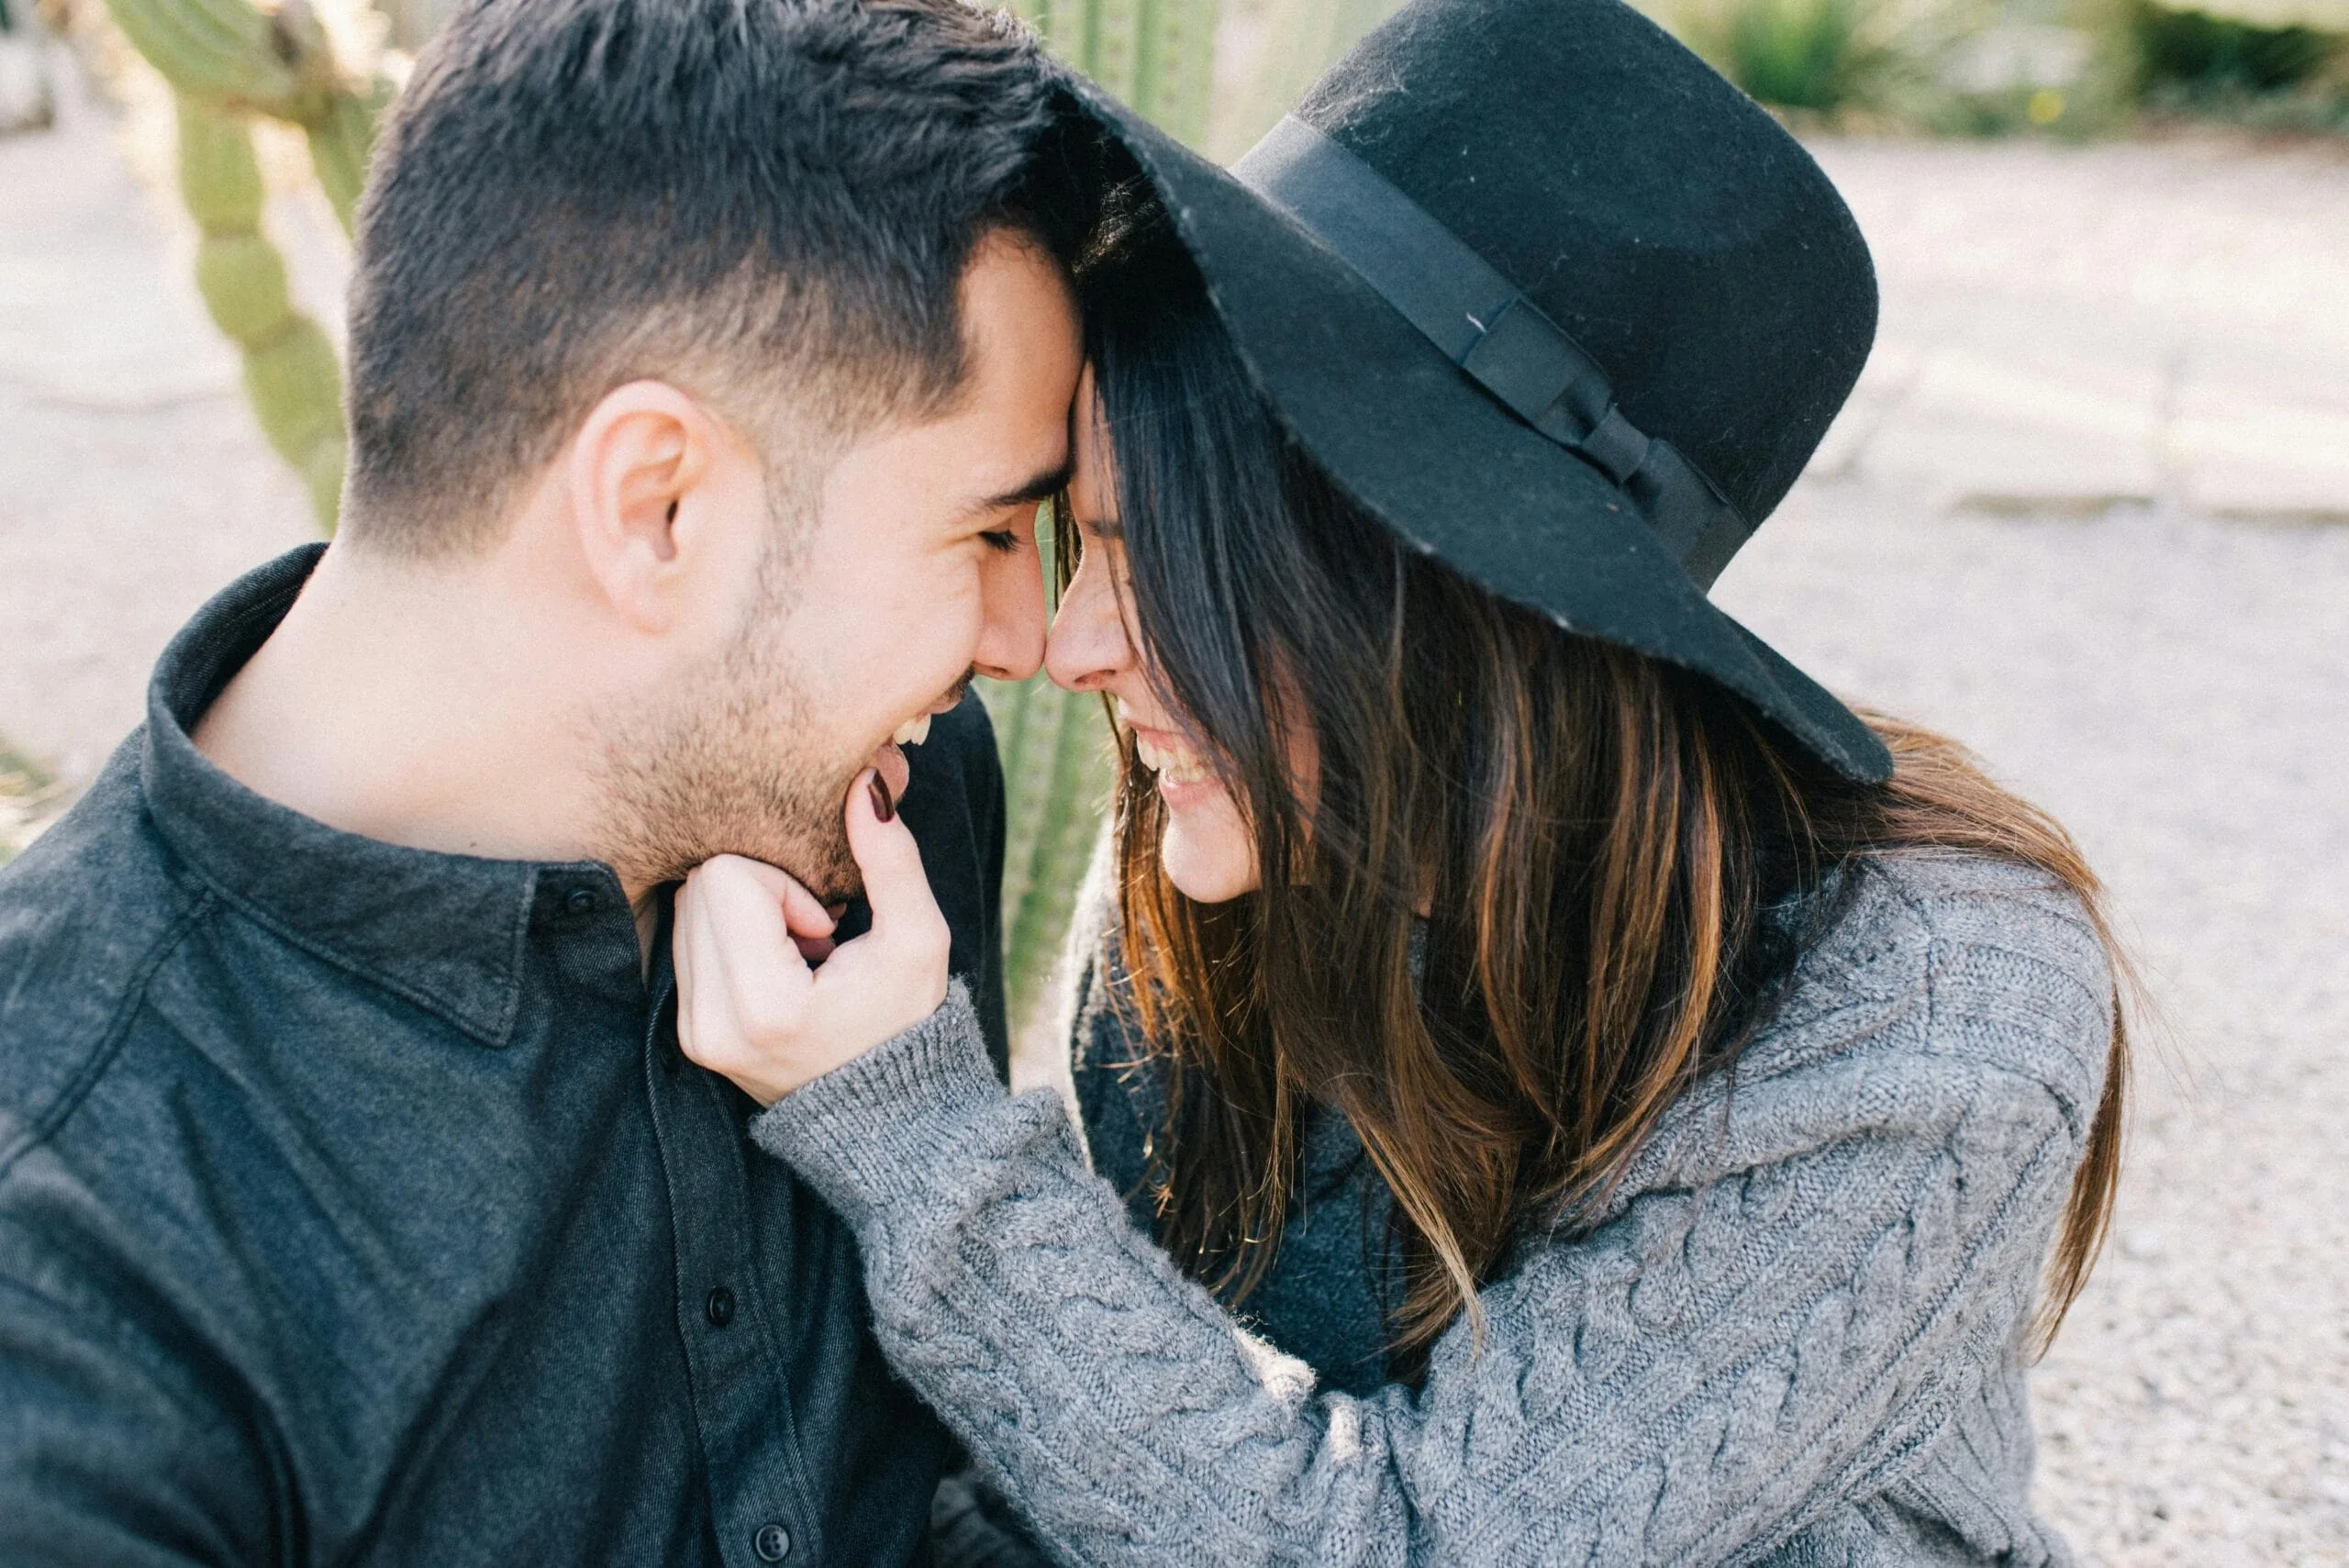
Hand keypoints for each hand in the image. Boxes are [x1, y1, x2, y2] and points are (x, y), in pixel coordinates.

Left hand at [674, 771, 950, 1104]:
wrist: (888, 1118)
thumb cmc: (909, 1023)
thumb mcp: (919, 941)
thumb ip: (890, 859)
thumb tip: (862, 780)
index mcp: (762, 1007)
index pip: (725, 879)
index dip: (784, 885)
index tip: (827, 929)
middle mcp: (711, 1026)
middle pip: (699, 886)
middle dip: (761, 892)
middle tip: (815, 938)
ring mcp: (694, 1033)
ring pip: (688, 907)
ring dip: (746, 914)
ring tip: (801, 957)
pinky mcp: (689, 1032)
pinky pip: (689, 939)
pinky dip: (733, 939)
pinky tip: (782, 971)